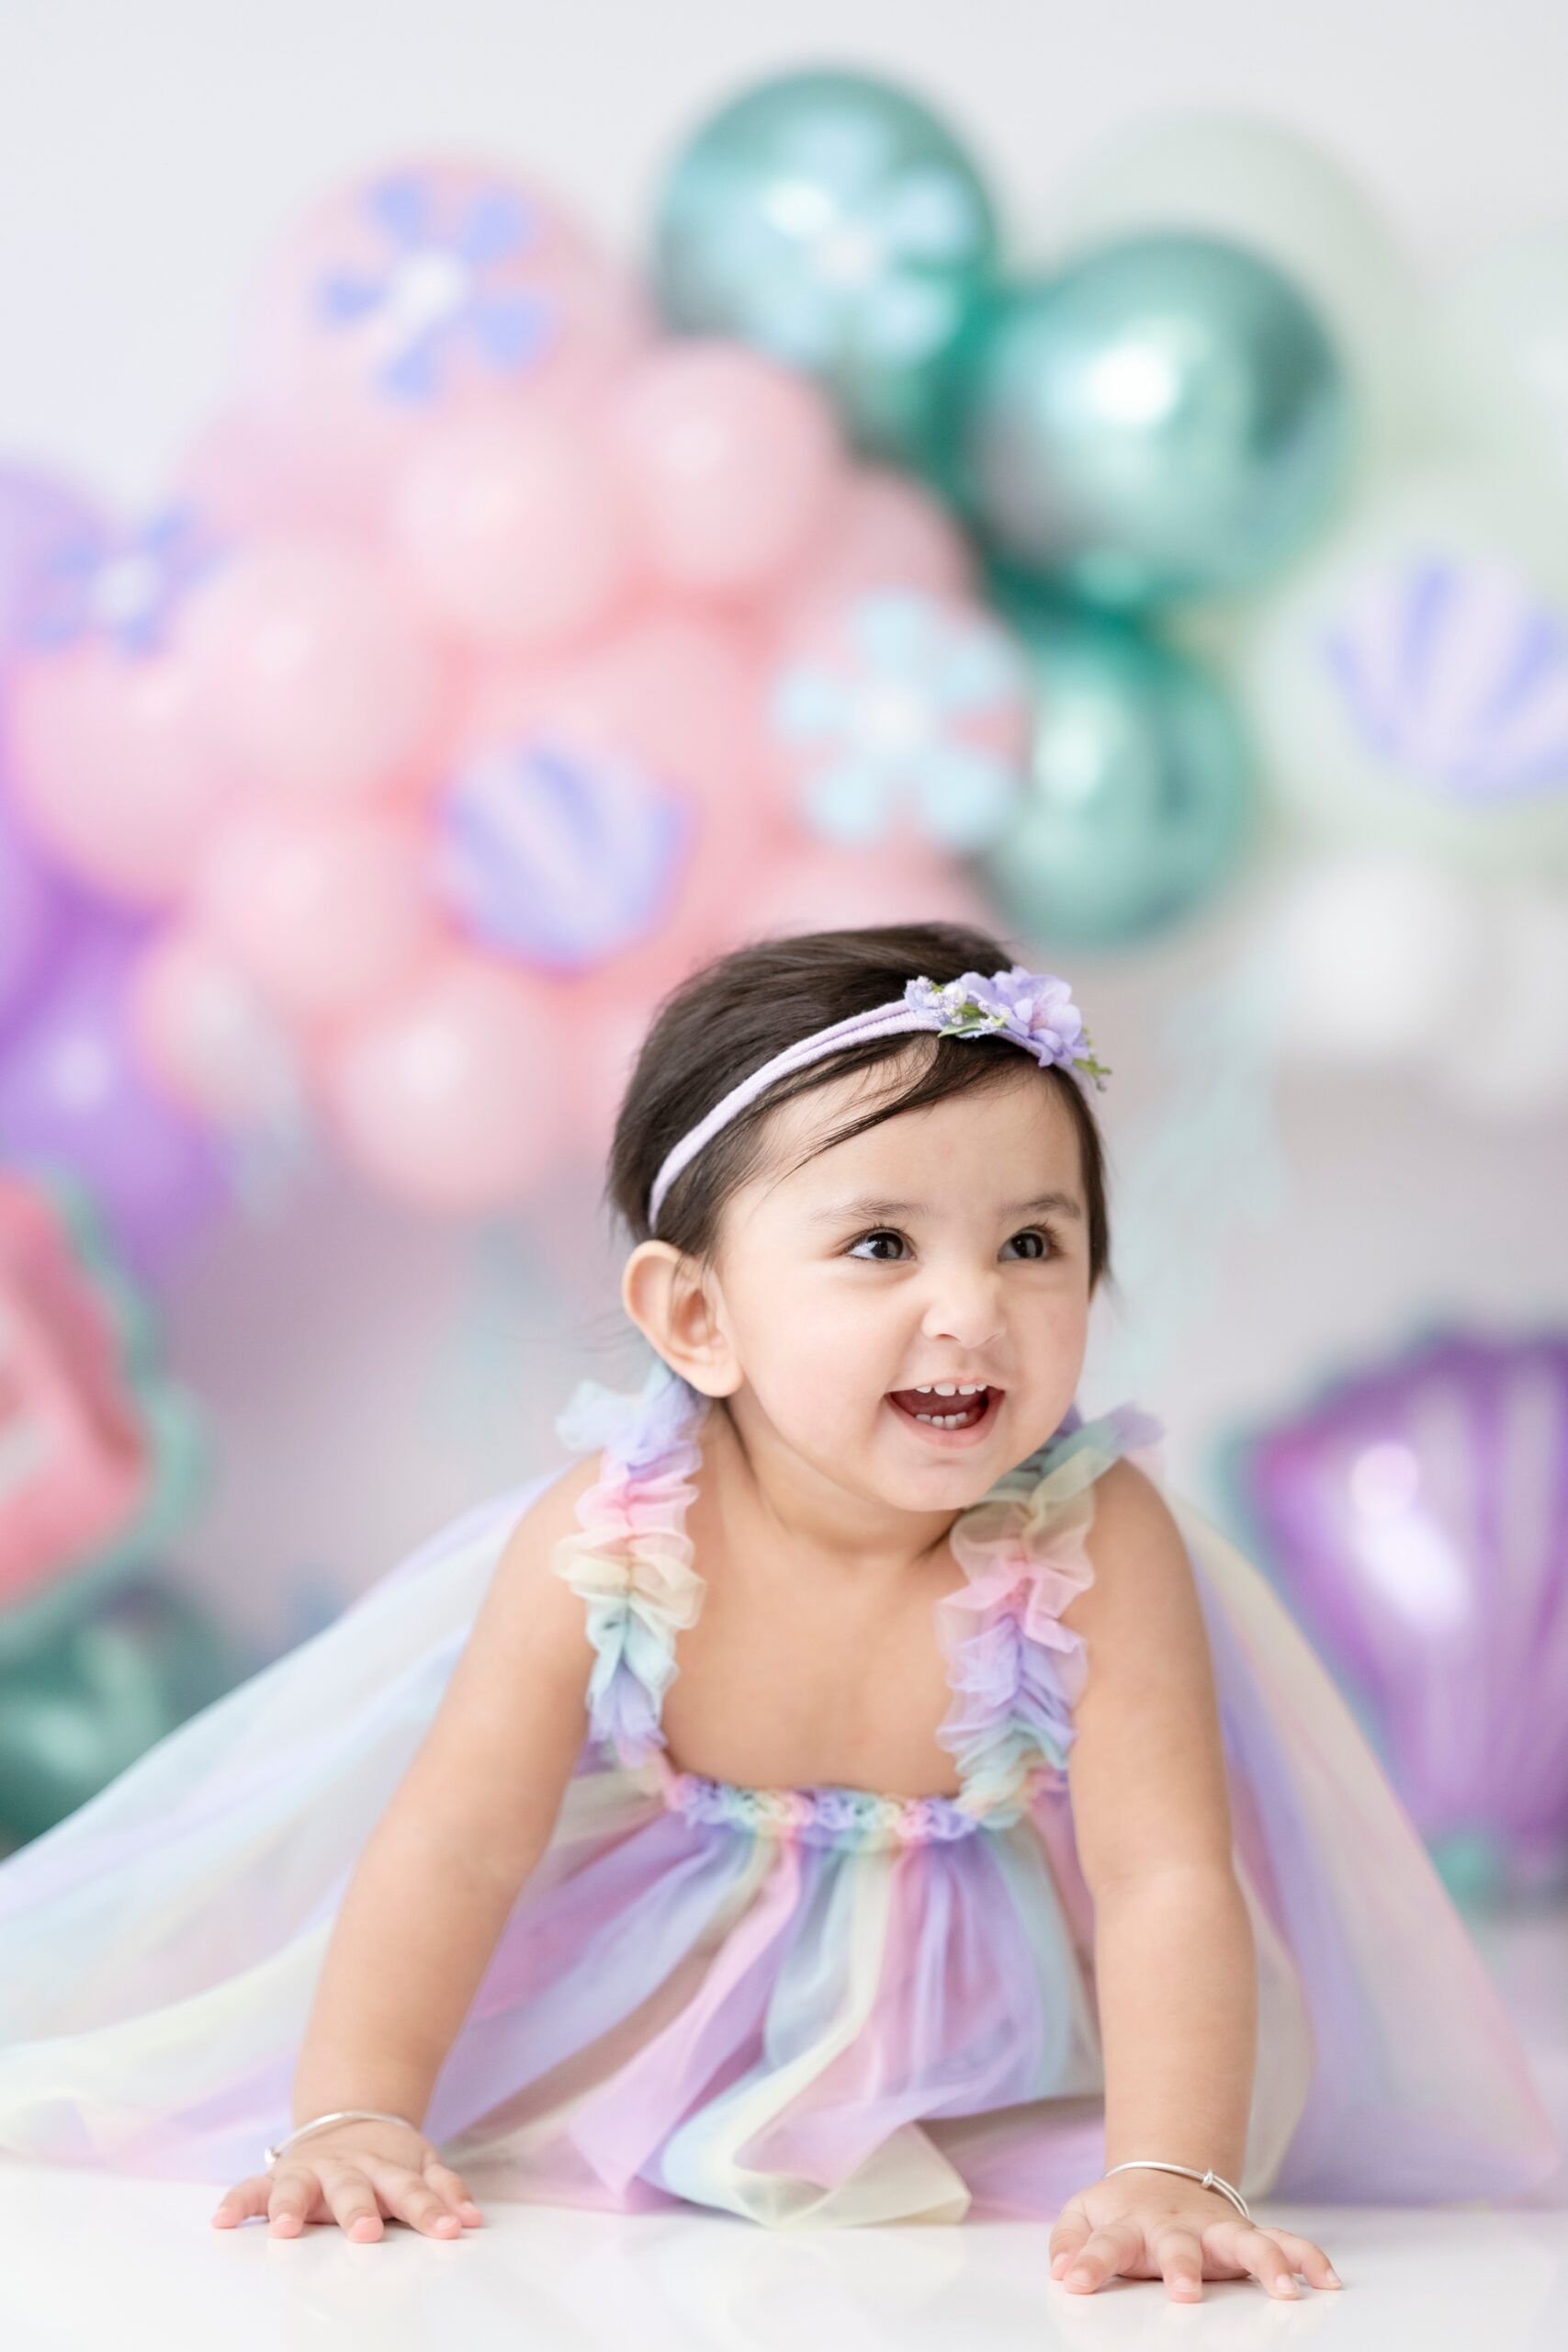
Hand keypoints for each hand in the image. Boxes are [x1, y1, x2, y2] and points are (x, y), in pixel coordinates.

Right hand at [209, 2116, 485, 2240]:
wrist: (348, 2120)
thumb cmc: (385, 2161)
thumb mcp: (420, 2165)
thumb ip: (445, 2190)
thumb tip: (473, 2219)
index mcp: (384, 2169)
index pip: (411, 2191)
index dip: (430, 2210)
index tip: (448, 2229)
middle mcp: (345, 2170)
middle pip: (353, 2189)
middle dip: (358, 2210)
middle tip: (366, 2231)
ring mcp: (309, 2173)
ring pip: (298, 2187)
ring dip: (290, 2207)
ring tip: (284, 2227)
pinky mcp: (276, 2179)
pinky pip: (251, 2189)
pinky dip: (236, 2202)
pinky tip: (221, 2220)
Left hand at [1048, 2169, 1341, 2300]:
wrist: (1161, 2176)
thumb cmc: (1122, 2211)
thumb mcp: (1083, 2215)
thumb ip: (1069, 2241)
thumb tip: (1060, 2270)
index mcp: (1129, 2224)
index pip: (1104, 2243)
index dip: (1088, 2261)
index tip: (1073, 2281)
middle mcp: (1176, 2227)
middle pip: (1178, 2244)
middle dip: (1182, 2268)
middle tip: (1183, 2292)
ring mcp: (1215, 2229)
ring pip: (1245, 2241)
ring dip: (1264, 2263)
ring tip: (1284, 2290)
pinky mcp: (1246, 2234)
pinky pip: (1284, 2243)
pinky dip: (1306, 2258)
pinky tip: (1326, 2280)